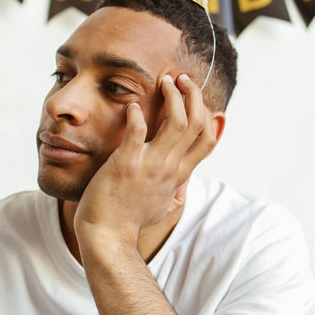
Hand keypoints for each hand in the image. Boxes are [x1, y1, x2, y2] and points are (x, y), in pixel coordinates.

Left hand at [73, 73, 216, 254]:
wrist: (106, 236)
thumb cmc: (129, 221)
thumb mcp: (161, 208)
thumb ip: (174, 195)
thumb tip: (182, 191)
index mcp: (179, 175)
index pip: (208, 139)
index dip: (207, 114)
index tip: (195, 98)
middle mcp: (170, 168)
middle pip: (198, 123)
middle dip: (193, 95)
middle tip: (180, 78)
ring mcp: (151, 165)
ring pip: (178, 121)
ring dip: (173, 96)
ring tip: (164, 81)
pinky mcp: (127, 163)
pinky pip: (137, 130)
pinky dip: (136, 114)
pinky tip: (132, 106)